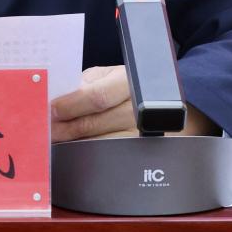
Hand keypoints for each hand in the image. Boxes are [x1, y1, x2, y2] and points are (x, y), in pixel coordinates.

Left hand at [49, 65, 219, 141]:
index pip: (95, 96)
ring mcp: (146, 137)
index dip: (69, 106)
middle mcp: (140, 111)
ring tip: (55, 143)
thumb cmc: (142, 86)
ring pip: (100, 144)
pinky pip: (112, 158)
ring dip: (74, 145)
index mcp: (132, 83)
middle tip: (43, 131)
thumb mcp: (118, 73)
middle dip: (64, 129)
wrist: (187, 105)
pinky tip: (77, 153)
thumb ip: (90, 82)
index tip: (49, 111)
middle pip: (94, 124)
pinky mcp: (147, 156)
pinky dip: (91, 156)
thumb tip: (60, 96)